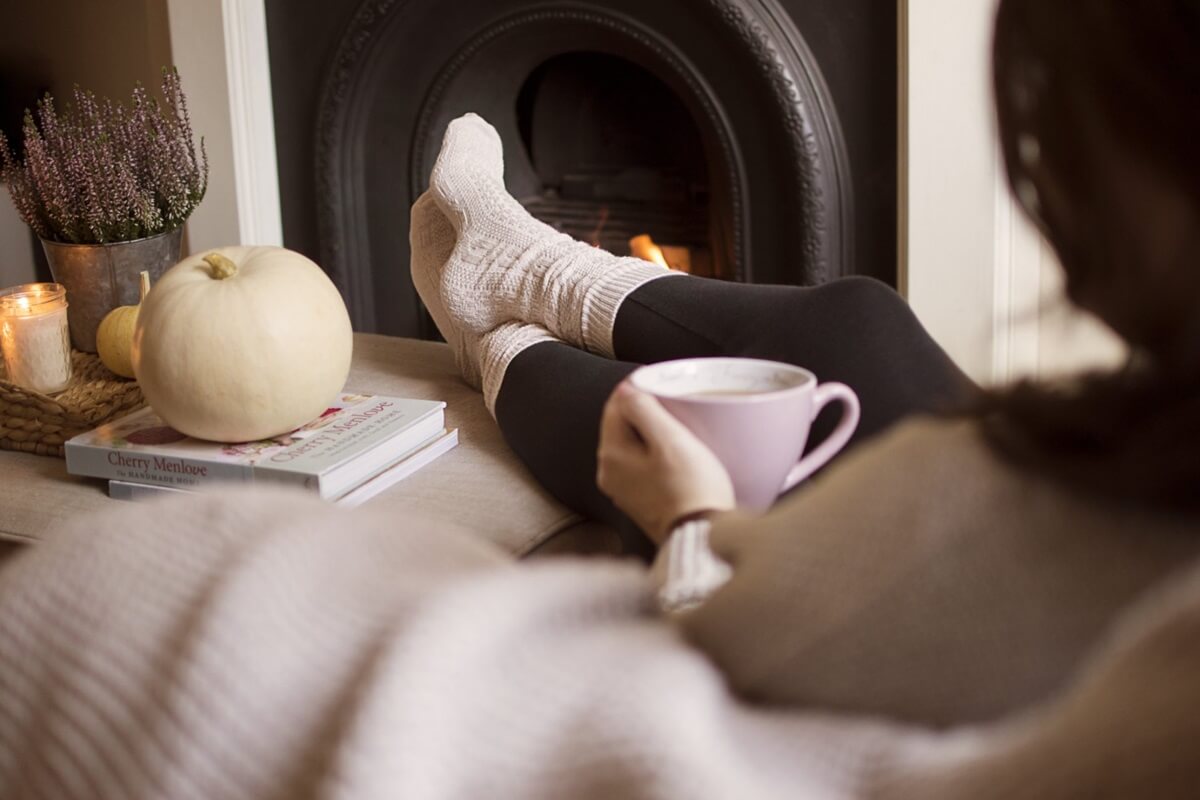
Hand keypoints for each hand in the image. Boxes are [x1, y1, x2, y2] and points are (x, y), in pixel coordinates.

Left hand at [597, 382, 735, 543]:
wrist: (702, 536)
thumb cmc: (691, 489)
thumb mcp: (669, 440)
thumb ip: (644, 410)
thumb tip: (626, 389)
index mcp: (611, 455)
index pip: (615, 406)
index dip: (637, 389)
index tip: (662, 384)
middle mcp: (610, 473)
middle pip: (623, 426)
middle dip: (646, 412)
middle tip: (676, 407)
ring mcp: (624, 490)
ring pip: (634, 446)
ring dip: (653, 434)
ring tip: (681, 430)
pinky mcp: (641, 501)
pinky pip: (643, 466)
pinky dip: (657, 455)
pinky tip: (679, 457)